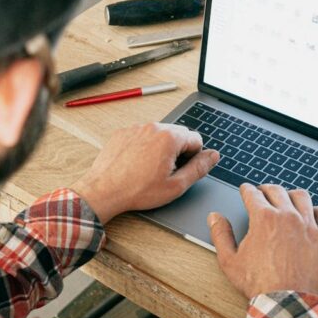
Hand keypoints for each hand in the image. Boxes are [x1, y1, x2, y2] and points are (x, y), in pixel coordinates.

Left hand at [72, 123, 218, 223]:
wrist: (104, 191)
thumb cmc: (137, 191)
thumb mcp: (176, 185)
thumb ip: (199, 168)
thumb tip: (213, 156)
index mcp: (169, 138)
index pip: (196, 139)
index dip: (193, 157)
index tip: (181, 170)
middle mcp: (153, 127)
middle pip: (178, 134)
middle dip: (177, 151)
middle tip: (166, 172)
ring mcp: (136, 128)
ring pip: (159, 134)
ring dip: (160, 148)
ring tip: (149, 169)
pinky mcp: (123, 133)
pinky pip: (141, 135)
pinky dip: (143, 147)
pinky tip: (137, 164)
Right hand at [208, 184, 317, 298]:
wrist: (289, 304)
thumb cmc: (260, 286)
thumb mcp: (230, 262)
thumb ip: (220, 235)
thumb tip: (215, 217)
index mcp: (263, 218)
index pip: (253, 194)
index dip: (247, 190)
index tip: (246, 190)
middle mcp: (288, 216)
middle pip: (277, 191)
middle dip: (267, 189)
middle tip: (264, 192)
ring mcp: (309, 226)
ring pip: (302, 197)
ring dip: (292, 195)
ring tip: (288, 199)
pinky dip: (317, 211)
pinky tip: (313, 214)